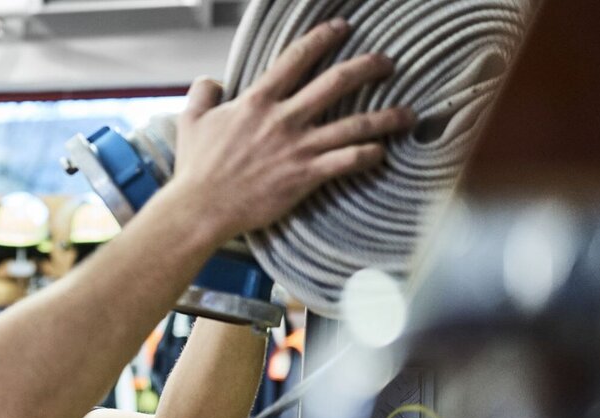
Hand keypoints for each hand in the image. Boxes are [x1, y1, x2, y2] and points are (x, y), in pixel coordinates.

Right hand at [171, 18, 416, 237]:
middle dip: (368, 67)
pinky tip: (381, 153)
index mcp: (257, 101)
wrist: (200, 207)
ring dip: (386, 117)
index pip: (297, 57)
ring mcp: (297, 148)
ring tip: (408, 114)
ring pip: (354, 124)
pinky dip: (368, 155)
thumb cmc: (196, 167)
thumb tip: (212, 81)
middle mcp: (283, 119)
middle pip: (337, 82)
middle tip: (388, 63)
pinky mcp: (305, 176)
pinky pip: (347, 161)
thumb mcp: (191, 121)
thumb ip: (203, 93)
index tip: (342, 27)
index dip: (323, 37)